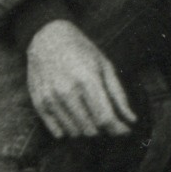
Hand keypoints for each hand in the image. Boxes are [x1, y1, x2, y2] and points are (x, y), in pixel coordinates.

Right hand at [23, 17, 137, 139]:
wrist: (48, 39)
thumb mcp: (105, 66)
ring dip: (86, 129)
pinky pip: (57, 132)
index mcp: (87, 79)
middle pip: (90, 129)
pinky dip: (69, 129)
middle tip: (107, 117)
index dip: (118, 129)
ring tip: (91, 114)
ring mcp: (50, 99)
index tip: (126, 130)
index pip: (105, 118)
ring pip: (74, 133)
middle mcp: (67, 91)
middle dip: (103, 129)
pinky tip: (75, 116)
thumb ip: (118, 95)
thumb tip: (131, 120)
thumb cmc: (82, 51)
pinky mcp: (38, 104)